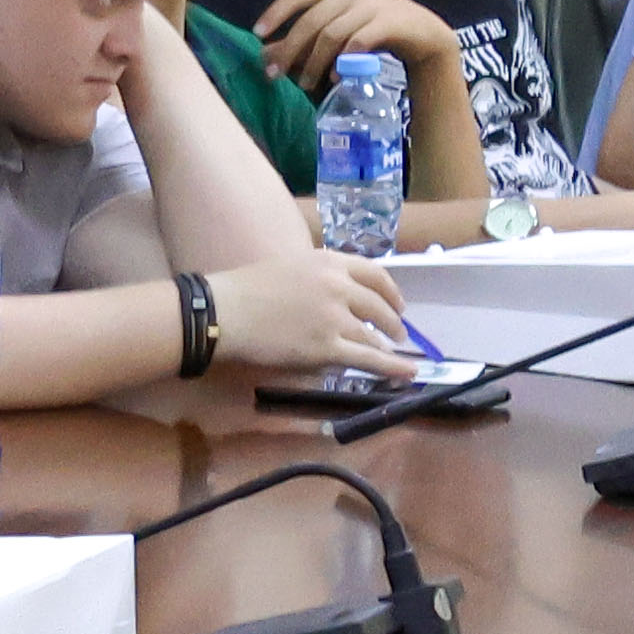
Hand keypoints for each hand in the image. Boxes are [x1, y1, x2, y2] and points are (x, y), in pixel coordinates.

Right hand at [204, 248, 414, 371]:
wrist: (226, 312)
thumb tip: (337, 297)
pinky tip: (407, 372)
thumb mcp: (291, 267)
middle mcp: (338, 285)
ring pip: (374, 334)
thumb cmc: (247, 289)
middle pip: (379, 305)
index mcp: (329, 261)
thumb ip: (319, 277)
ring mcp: (335, 317)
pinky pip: (368, 358)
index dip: (391, 291)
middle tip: (398, 332)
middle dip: (393, 320)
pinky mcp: (327, 347)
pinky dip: (392, 367)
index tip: (397, 303)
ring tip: (395, 353)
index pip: (374, 273)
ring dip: (389, 345)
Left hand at [252, 0, 457, 88]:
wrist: (422, 33)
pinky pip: (358, 42)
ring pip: (331, 34)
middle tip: (275, 75)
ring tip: (305, 84)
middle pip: (311, 20)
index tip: (257, 35)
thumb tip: (264, 54)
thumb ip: (303, 40)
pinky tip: (335, 77)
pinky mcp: (389, 21)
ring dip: (314, 62)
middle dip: (289, 49)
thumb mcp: (336, 29)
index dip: (276, 13)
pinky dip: (343, 61)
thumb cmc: (371, 30)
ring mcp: (371, 4)